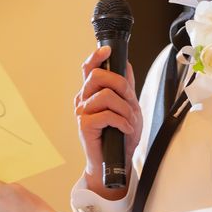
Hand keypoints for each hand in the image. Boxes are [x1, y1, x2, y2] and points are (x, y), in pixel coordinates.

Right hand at [75, 46, 142, 197]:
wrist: (115, 162)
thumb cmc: (120, 136)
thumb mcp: (128, 107)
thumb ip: (125, 87)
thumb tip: (126, 64)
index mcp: (91, 92)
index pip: (89, 69)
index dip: (96, 57)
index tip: (107, 50)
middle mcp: (83, 99)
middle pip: (98, 76)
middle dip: (120, 84)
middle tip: (129, 100)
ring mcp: (82, 112)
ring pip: (106, 95)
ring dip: (125, 109)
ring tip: (129, 121)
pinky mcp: (84, 126)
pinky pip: (107, 114)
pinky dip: (122, 121)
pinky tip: (125, 129)